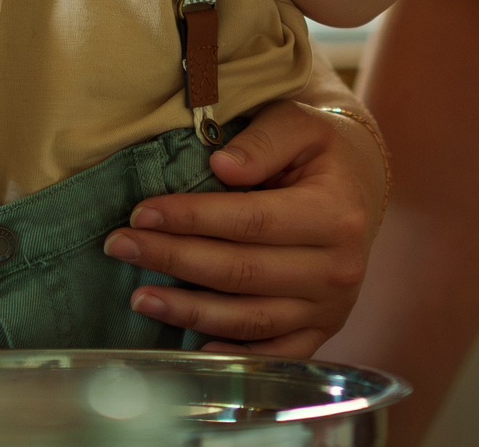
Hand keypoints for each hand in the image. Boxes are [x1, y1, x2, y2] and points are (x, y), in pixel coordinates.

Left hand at [101, 101, 384, 355]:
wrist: (360, 188)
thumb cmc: (320, 151)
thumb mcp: (300, 123)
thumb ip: (263, 141)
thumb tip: (221, 167)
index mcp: (334, 216)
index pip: (249, 221)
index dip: (191, 219)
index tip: (141, 213)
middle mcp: (337, 270)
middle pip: (240, 272)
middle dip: (173, 260)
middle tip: (119, 246)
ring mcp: (330, 308)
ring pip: (249, 318)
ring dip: (188, 311)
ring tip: (138, 296)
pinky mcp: (321, 331)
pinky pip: (273, 353)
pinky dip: (233, 355)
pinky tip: (193, 348)